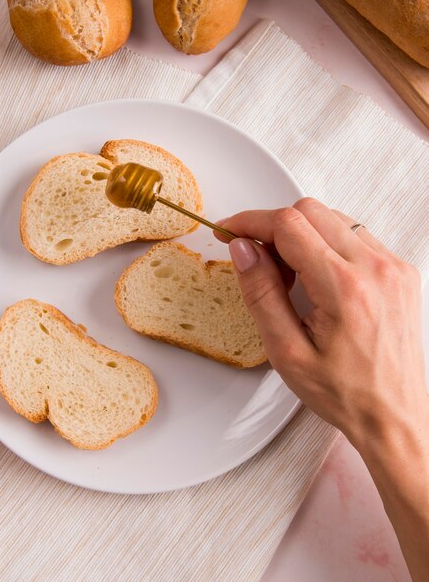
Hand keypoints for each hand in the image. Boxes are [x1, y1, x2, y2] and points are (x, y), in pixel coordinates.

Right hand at [218, 198, 425, 444]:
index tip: (229, 230)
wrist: (394, 417)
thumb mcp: (285, 351)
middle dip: (272, 226)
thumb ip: (261, 293)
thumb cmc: (344, 393)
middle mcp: (375, 268)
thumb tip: (242, 249)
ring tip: (286, 274)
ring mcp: (393, 267)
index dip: (250, 222)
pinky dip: (324, 243)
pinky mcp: (399, 271)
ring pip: (332, 218)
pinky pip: (353, 234)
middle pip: (309, 210)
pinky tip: (314, 275)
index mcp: (345, 288)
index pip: (288, 225)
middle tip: (255, 257)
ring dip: (299, 234)